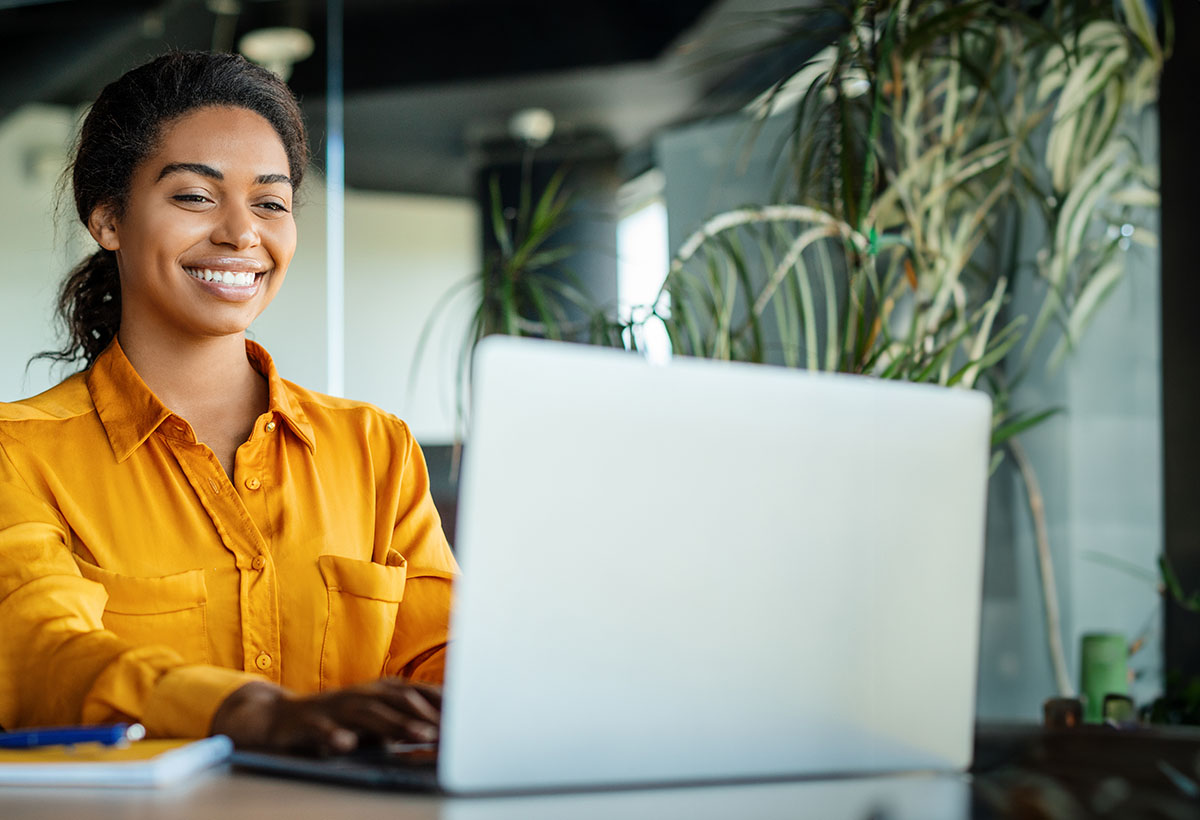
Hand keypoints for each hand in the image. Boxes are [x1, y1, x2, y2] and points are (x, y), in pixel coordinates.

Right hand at [210, 677, 441, 753]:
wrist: (278, 719)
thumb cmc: (335, 722)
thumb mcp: (372, 724)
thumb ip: (402, 726)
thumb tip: (442, 736)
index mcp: (379, 693)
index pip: (418, 694)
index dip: (444, 704)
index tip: (471, 717)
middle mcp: (361, 695)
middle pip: (400, 700)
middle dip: (429, 714)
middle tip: (454, 730)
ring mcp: (335, 707)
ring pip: (368, 713)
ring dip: (396, 724)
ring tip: (420, 735)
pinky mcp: (308, 722)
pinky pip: (322, 729)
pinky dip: (334, 736)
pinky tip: (346, 745)